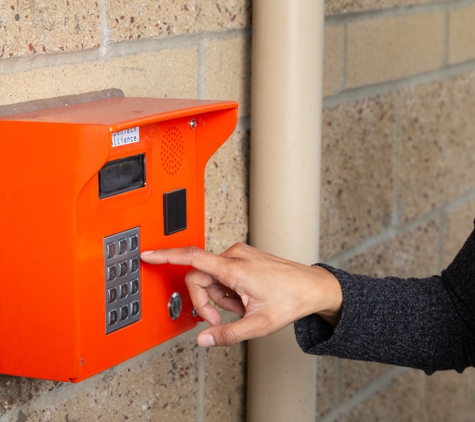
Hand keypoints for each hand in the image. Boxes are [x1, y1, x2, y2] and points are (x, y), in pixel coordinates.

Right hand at [140, 243, 341, 346]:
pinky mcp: (243, 256)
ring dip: (221, 296)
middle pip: (199, 277)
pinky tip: (244, 296)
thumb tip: (203, 338)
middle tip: (223, 317)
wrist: (311, 286)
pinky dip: (228, 288)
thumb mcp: (258, 324)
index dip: (166, 256)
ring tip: (242, 305)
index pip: (192, 258)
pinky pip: (223, 272)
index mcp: (234, 269)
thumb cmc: (290, 299)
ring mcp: (239, 254)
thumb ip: (227, 333)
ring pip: (211, 276)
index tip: (148, 254)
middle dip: (206, 300)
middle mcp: (234, 255)